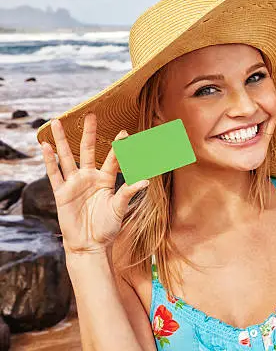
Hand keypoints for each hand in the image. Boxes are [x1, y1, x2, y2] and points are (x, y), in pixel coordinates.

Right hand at [40, 113, 148, 254]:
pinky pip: (54, 173)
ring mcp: (74, 183)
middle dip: (89, 133)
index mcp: (105, 180)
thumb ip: (129, 192)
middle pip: (88, 150)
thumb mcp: (119, 208)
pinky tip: (46, 145)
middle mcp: (89, 178)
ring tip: (58, 122)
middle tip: (91, 115)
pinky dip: (49, 160)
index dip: (119, 146)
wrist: (90, 244)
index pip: (113, 159)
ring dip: (63, 140)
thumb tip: (146, 181)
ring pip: (67, 157)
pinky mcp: (61, 192)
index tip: (125, 131)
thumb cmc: (107, 228)